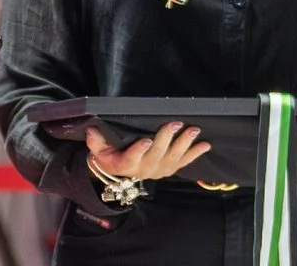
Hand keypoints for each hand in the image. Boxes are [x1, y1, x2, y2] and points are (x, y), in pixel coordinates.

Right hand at [85, 122, 211, 182]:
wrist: (118, 172)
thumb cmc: (109, 156)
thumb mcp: (98, 150)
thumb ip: (96, 141)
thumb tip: (92, 129)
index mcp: (125, 164)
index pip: (131, 158)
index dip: (139, 151)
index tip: (147, 141)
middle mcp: (143, 169)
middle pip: (156, 155)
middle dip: (167, 139)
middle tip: (175, 124)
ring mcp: (158, 170)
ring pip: (173, 159)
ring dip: (185, 144)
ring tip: (194, 131)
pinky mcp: (168, 169)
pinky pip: (183, 163)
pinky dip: (195, 154)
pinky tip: (205, 145)